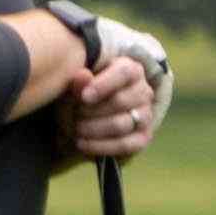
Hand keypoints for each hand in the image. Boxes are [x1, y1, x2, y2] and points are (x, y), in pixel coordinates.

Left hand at [50, 5, 169, 164]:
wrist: (75, 114)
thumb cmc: (73, 91)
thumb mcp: (70, 82)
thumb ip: (75, 78)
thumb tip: (80, 75)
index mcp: (128, 68)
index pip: (125, 72)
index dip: (104, 84)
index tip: (81, 96)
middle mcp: (143, 90)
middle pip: (122, 100)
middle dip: (92, 111)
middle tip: (70, 115)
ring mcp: (144, 113)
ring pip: (124, 121)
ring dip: (94, 128)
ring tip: (72, 129)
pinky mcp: (141, 136)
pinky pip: (129, 143)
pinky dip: (103, 146)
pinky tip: (82, 143)